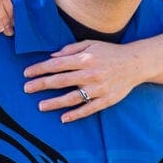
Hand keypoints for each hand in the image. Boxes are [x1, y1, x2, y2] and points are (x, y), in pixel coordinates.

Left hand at [22, 40, 148, 121]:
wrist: (135, 63)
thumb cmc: (110, 52)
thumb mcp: (90, 44)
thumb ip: (70, 49)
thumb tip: (51, 56)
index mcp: (85, 59)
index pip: (57, 64)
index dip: (40, 69)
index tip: (27, 73)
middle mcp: (90, 74)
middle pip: (60, 81)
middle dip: (41, 85)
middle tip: (26, 89)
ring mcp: (98, 89)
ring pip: (72, 98)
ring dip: (54, 102)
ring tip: (40, 106)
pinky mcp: (106, 100)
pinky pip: (88, 109)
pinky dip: (75, 114)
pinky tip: (63, 118)